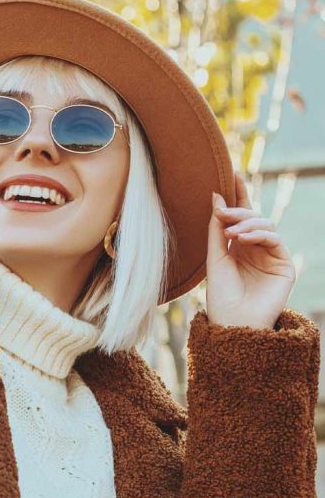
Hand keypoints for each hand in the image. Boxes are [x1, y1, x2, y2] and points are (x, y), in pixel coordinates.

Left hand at [206, 170, 295, 328]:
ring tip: (230, 233)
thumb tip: (216, 196)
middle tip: (222, 211)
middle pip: (252, 218)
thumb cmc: (221, 297)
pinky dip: (259, 235)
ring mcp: (271, 256)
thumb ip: (216, 229)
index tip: (231, 173)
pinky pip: (274, 239)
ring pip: (265, 225)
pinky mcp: (284, 264)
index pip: (240, 216)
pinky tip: (243, 239)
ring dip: (247, 224)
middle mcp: (255, 250)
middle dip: (238, 211)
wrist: (233, 324)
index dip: (238, 194)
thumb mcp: (214, 259)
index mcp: (238, 248)